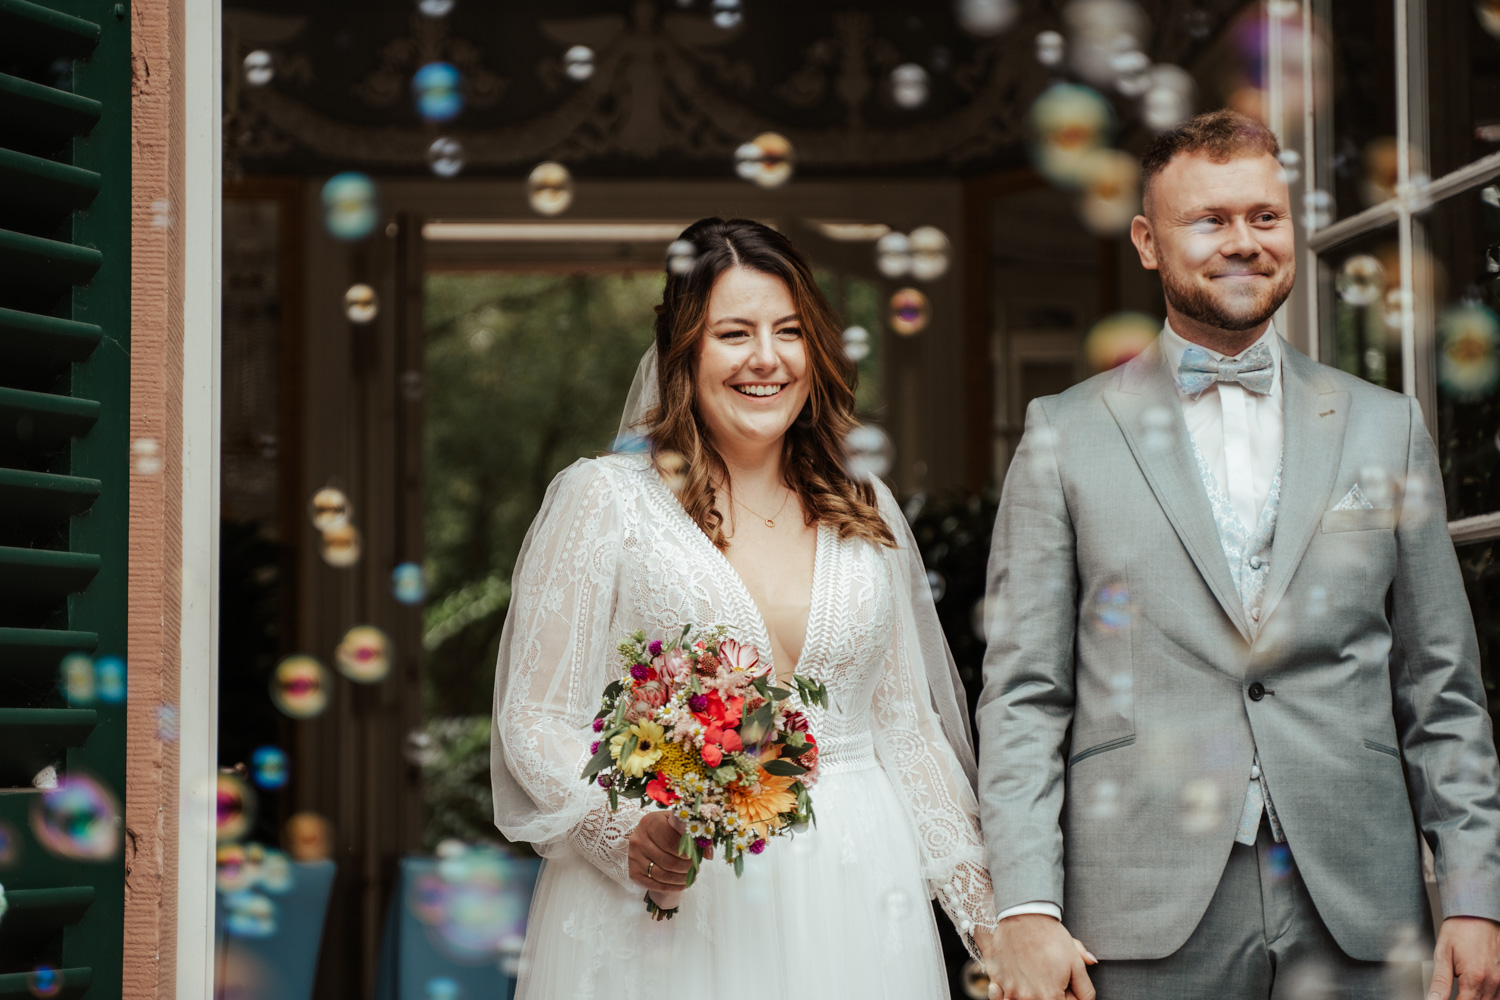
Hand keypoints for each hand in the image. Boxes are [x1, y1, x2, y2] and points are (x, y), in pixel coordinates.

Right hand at [629, 812, 711, 909]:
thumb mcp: (680, 824)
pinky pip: (654, 885)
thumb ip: (696, 834)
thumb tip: (709, 855)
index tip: (695, 855)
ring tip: (692, 876)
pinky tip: (683, 884)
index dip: (686, 852)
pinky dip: (672, 887)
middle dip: (686, 868)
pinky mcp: (633, 872)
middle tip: (697, 868)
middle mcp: (638, 839)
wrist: (650, 837)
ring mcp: (633, 857)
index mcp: (650, 822)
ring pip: (662, 875)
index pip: (670, 842)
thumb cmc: (668, 829)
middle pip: (667, 861)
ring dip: (681, 879)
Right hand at [981, 913, 1096, 999]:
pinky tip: (1021, 972)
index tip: (1065, 982)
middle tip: (1052, 974)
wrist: (1023, 915)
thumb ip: (1085, 987)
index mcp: (1050, 998)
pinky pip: (1005, 994)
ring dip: (1032, 991)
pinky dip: (1015, 988)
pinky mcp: (998, 981)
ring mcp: (1011, 991)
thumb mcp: (1075, 962)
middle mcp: (1028, 999)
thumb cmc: (1050, 937)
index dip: (1068, 995)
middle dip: (1052, 993)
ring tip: (1036, 971)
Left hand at [1428, 917, 1499, 999]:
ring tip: (1463, 990)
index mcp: (1475, 977)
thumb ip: (1439, 982)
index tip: (1445, 999)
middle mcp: (1493, 981)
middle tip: (1454, 992)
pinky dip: (1488, 995)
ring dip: (1477, 999)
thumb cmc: (1459, 929)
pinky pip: (1499, 994)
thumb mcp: (1442, 954)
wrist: (1477, 913)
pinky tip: (1476, 989)